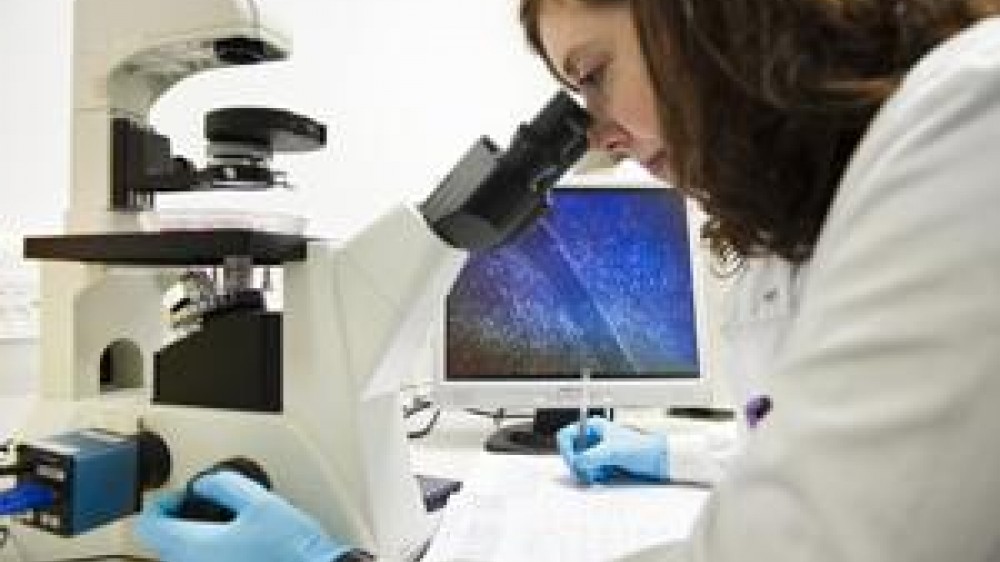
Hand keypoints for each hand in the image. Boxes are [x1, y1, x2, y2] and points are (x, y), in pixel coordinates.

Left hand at [135, 471, 351, 561]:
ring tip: (219, 528)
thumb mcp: (261, 502)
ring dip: (192, 541)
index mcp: (193, 546)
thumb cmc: (290, 549)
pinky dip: (209, 555)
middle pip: (161, 545)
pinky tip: (232, 548)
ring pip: (180, 559)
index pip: (148, 525)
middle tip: (201, 508)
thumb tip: (207, 484)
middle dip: (177, 522)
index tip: (180, 498)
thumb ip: (227, 486)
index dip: (161, 505)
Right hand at [556, 417, 668, 483]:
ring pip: (579, 465)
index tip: (574, 462)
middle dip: (577, 464)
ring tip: (599, 475)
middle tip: (586, 473)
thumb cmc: (640, 449)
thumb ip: (591, 457)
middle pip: (571, 452)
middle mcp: (594, 438)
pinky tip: (605, 477)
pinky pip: (589, 473)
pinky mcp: (604, 465)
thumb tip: (577, 463)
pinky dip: (594, 477)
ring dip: (586, 472)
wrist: (659, 461)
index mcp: (593, 427)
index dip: (566, 449)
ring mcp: (598, 452)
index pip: (567, 435)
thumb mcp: (612, 451)